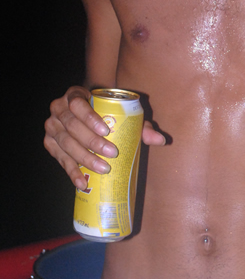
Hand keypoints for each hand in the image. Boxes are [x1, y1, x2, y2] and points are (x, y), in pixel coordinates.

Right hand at [44, 86, 164, 189]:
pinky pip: (60, 159)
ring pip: (65, 143)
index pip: (77, 103)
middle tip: (112, 154)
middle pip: (71, 126)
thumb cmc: (107, 111)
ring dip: (84, 158)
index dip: (89, 117)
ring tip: (103, 169)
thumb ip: (141, 123)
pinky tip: (82, 183)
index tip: (107, 130)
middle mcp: (58, 108)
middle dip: (91, 142)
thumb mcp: (122, 112)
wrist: (86, 113)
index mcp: (74, 94)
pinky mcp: (50, 144)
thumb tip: (161, 140)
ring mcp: (51, 127)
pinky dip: (71, 172)